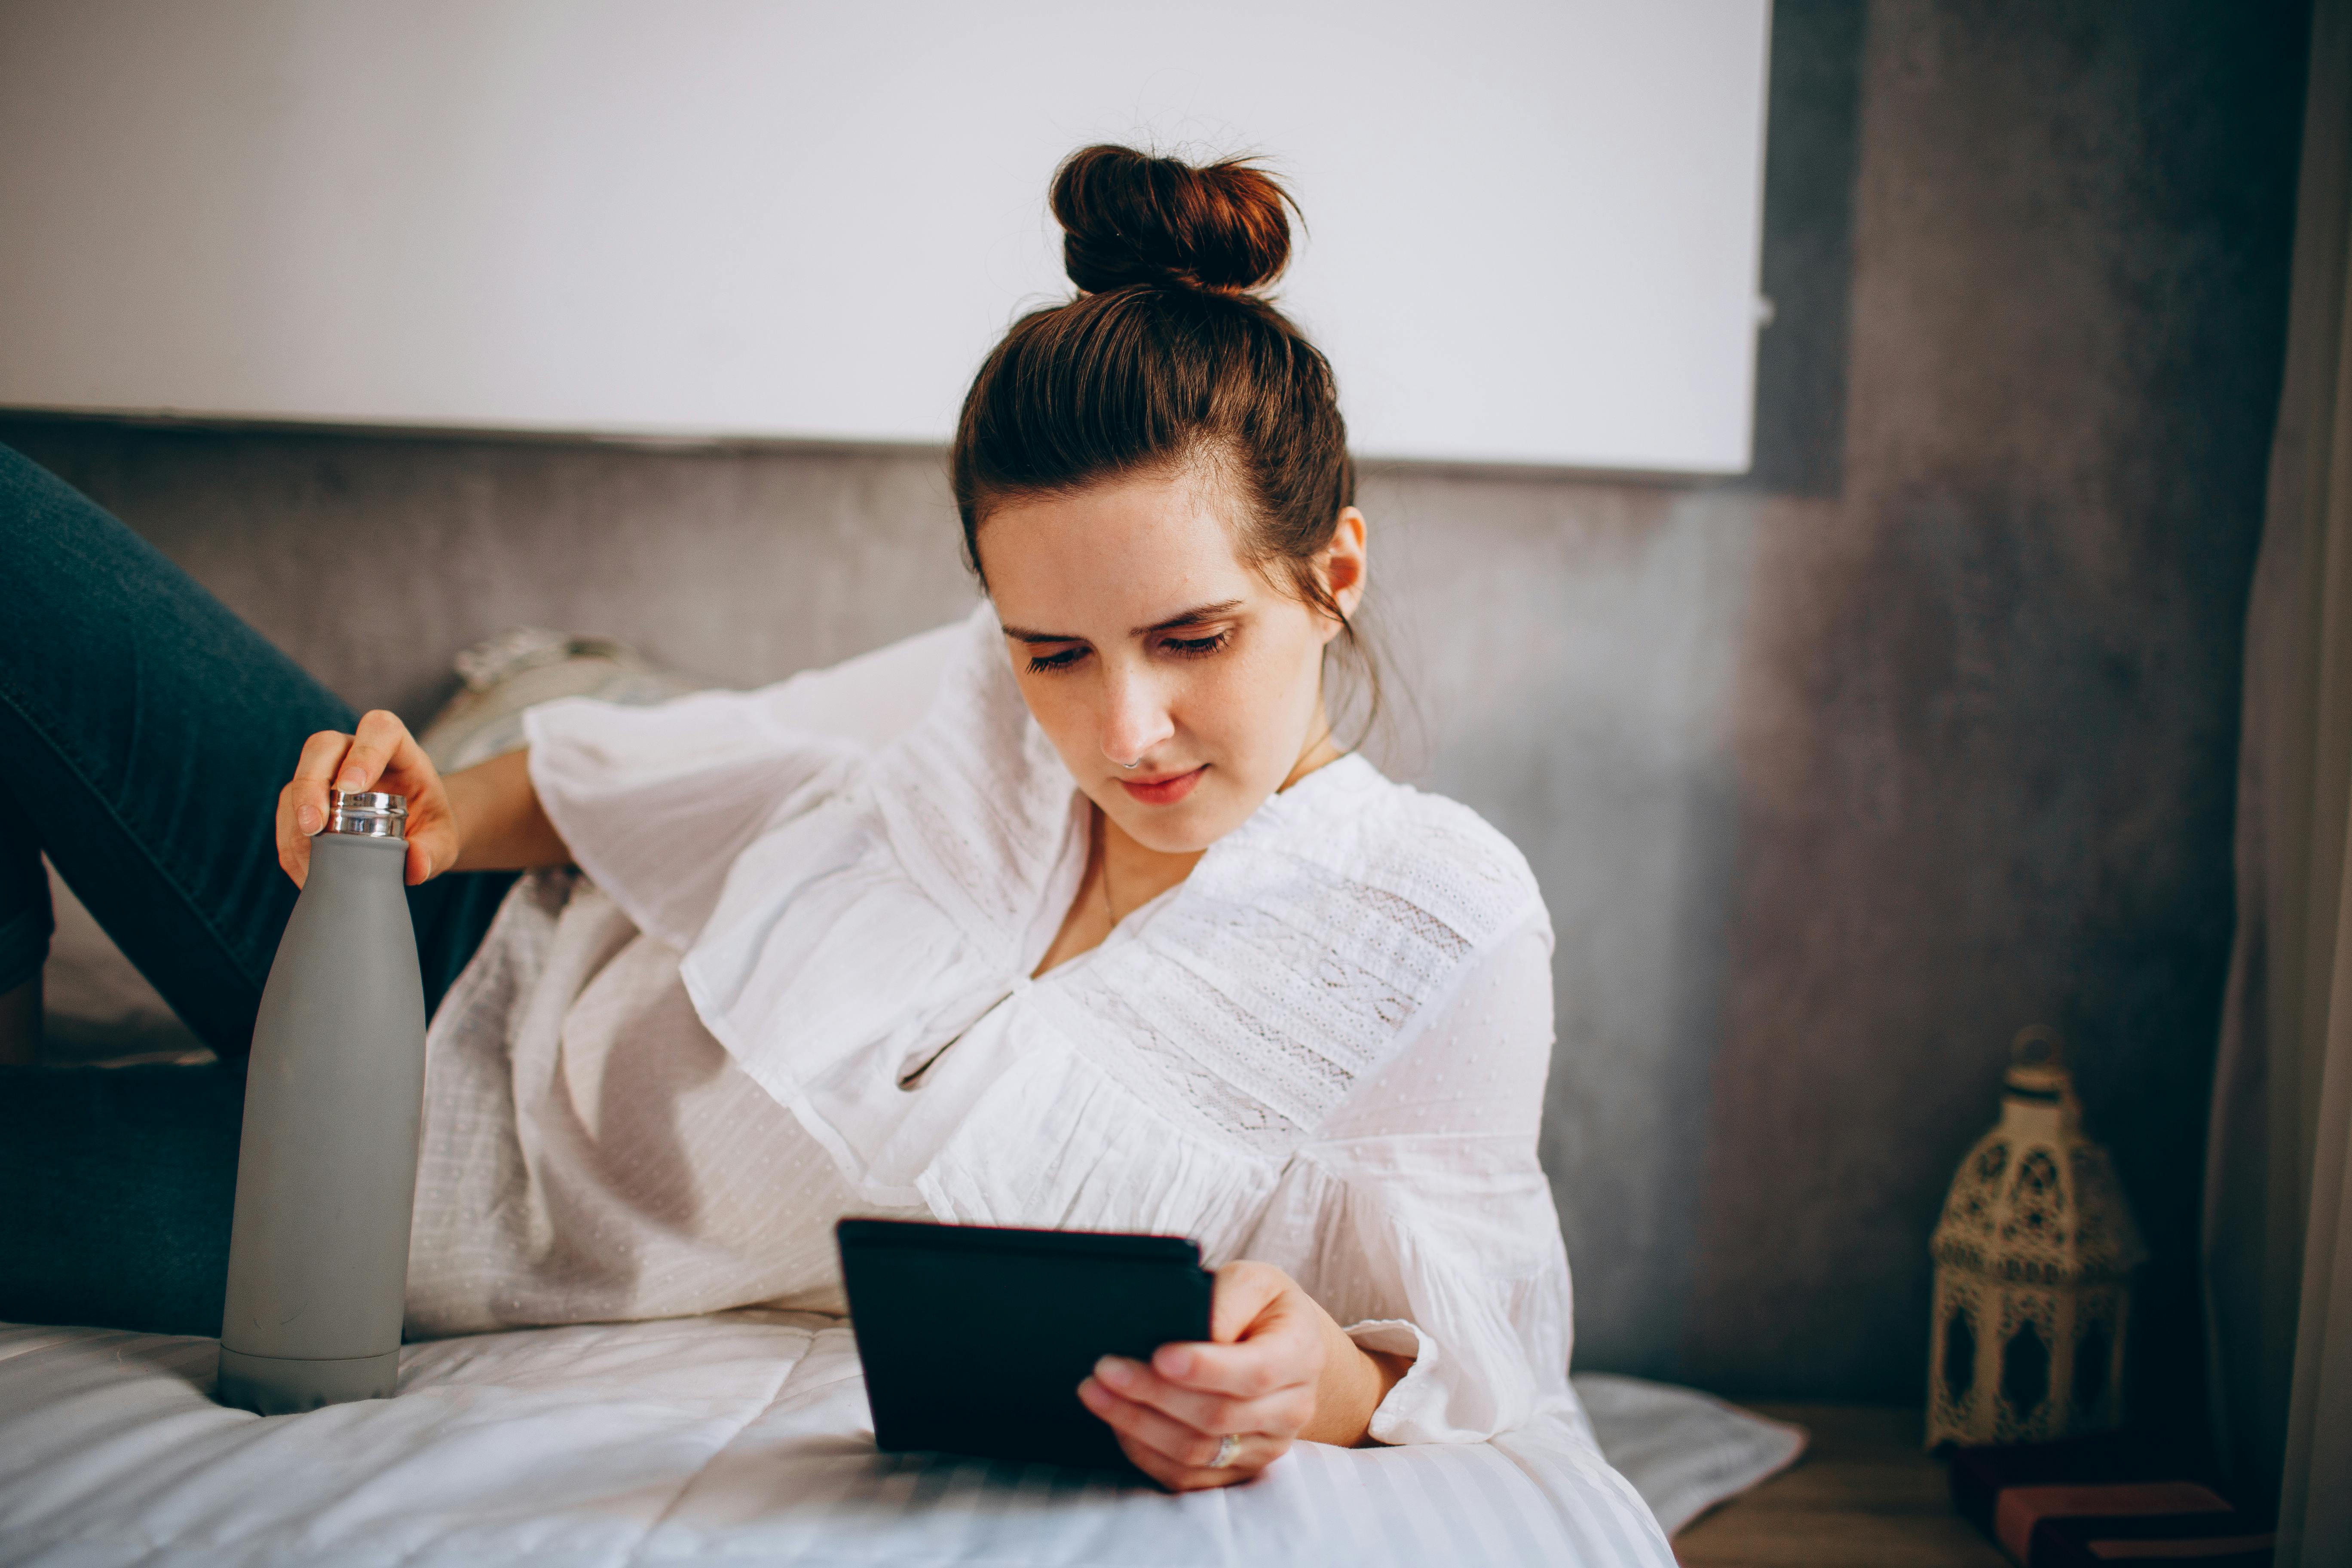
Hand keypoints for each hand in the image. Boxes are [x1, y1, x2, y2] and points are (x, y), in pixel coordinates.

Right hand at [276, 710, 458, 887]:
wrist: (414, 832)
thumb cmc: (429, 826)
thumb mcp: (443, 841)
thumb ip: (434, 851)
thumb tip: (415, 866)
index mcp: (398, 750)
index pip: (381, 730)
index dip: (364, 752)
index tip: (352, 788)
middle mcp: (355, 752)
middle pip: (322, 746)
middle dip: (311, 784)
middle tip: (314, 827)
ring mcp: (326, 772)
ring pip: (296, 779)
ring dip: (295, 819)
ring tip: (309, 861)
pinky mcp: (306, 797)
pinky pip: (287, 812)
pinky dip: (290, 842)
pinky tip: (305, 869)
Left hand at [1076, 1260, 1409, 1491]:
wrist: (1281, 1346)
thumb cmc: (1259, 1306)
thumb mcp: (1254, 1280)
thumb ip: (1229, 1299)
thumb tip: (1198, 1331)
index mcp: (1300, 1354)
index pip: (1255, 1372)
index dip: (1205, 1368)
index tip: (1158, 1356)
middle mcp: (1291, 1408)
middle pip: (1217, 1416)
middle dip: (1153, 1394)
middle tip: (1104, 1369)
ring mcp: (1265, 1446)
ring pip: (1197, 1451)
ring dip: (1138, 1424)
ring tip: (1095, 1393)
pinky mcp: (1237, 1470)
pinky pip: (1186, 1476)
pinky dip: (1144, 1451)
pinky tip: (1116, 1421)